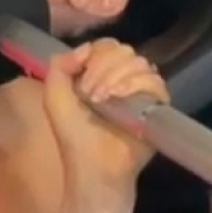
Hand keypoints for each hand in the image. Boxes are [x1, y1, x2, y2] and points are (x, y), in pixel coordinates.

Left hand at [42, 38, 169, 192]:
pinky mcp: (157, 107)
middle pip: (124, 50)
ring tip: (101, 100)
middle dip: (103, 67)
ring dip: (115, 76)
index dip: (95, 55)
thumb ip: (60, 64)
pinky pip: (155, 81)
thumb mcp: (54, 95)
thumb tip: (87, 48)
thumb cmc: (73, 134)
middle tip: (90, 93)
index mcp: (100, 74)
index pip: (107, 46)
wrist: (93, 166)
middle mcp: (123, 80)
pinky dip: (134, 84)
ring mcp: (142, 93)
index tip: (81, 79)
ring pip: (139, 63)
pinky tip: (119, 98)